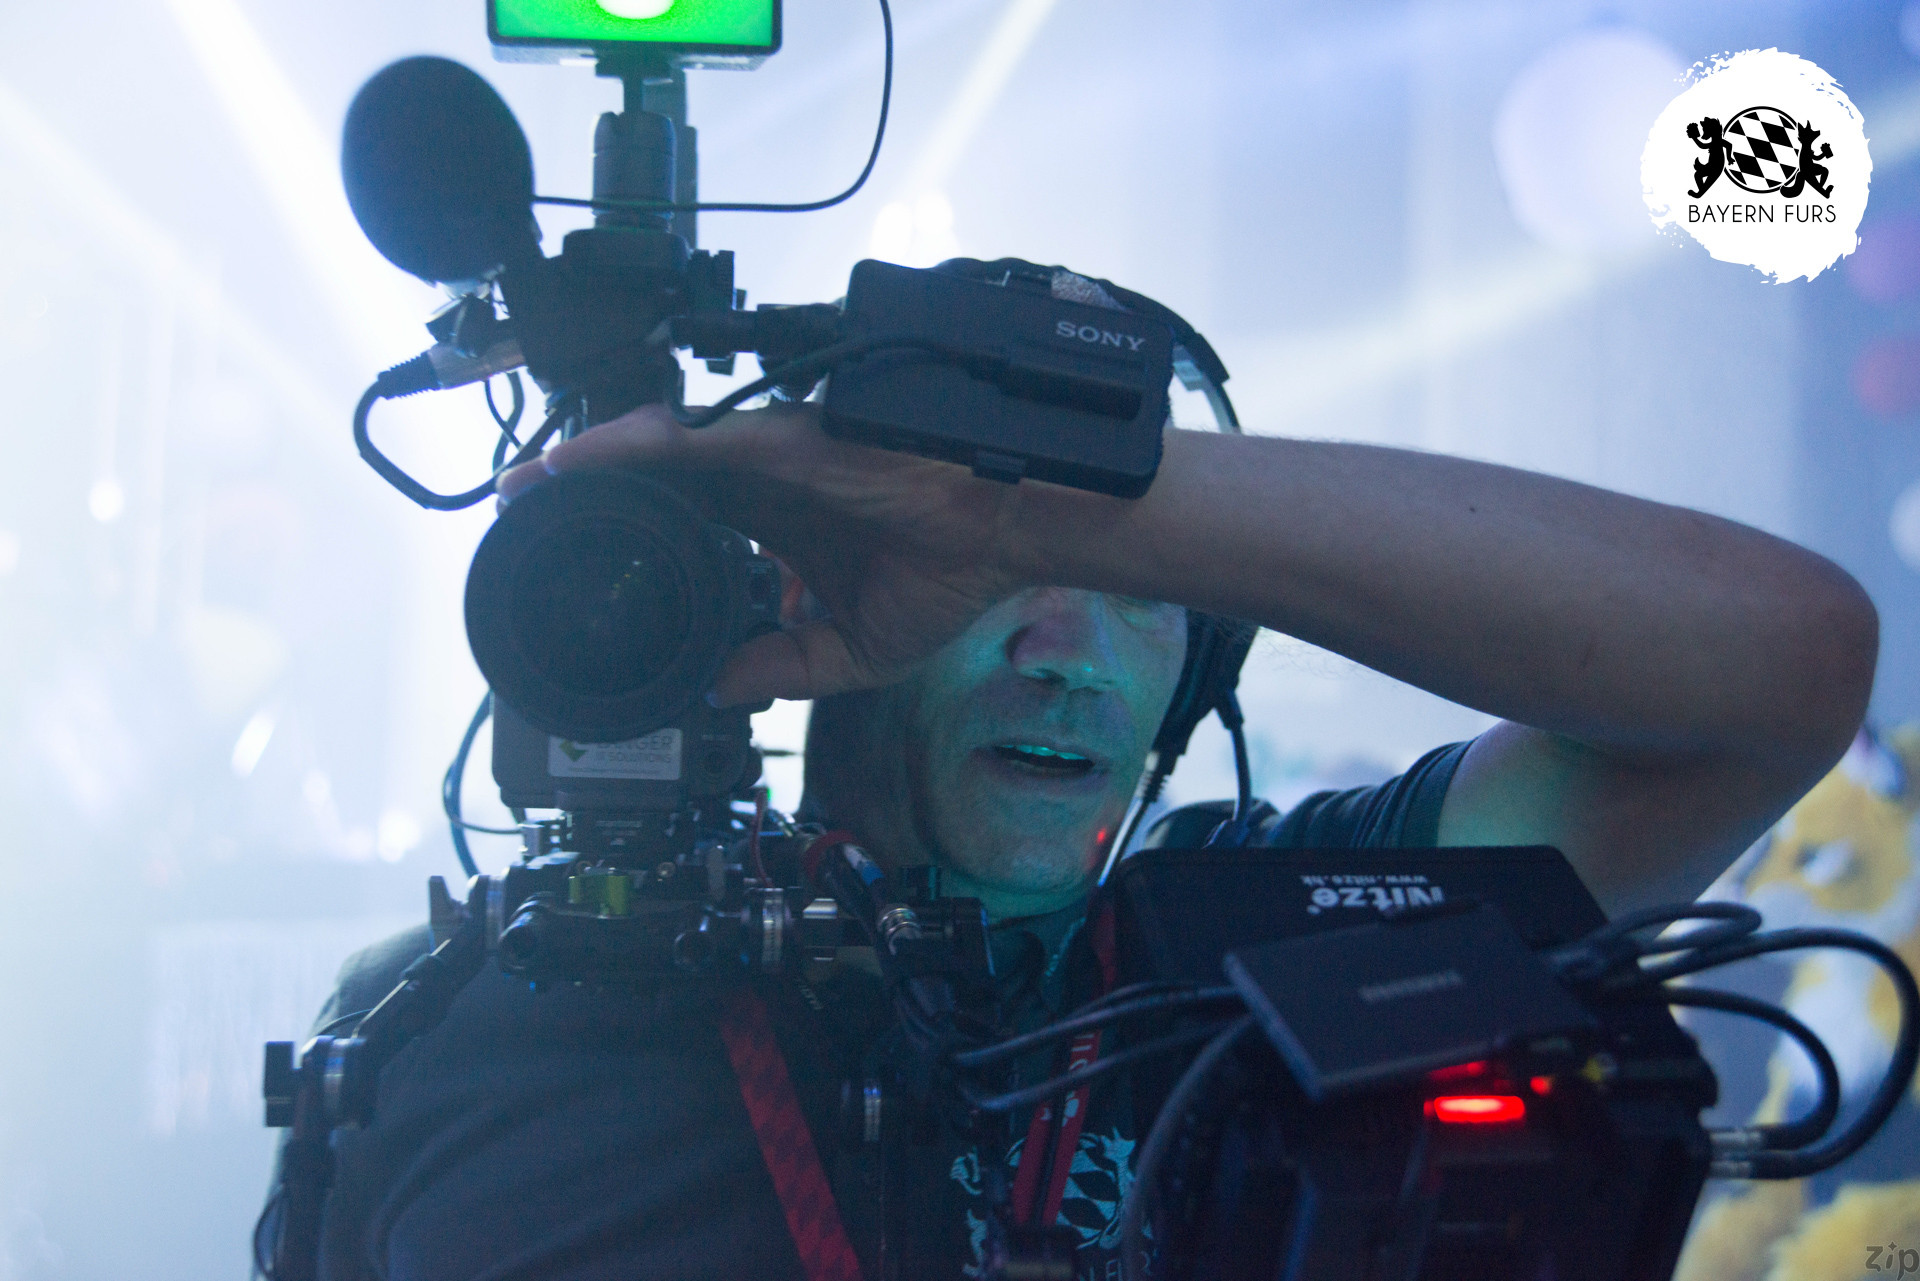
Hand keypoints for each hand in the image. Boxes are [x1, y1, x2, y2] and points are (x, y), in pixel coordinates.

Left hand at [496, 402, 1033, 705]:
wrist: (1006, 532)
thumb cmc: (948, 575)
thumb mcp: (847, 649)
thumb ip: (781, 666)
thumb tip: (717, 690)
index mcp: (775, 522)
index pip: (681, 517)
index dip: (625, 528)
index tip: (571, 555)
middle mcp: (761, 481)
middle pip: (651, 476)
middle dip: (582, 493)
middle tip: (519, 516)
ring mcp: (766, 456)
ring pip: (655, 449)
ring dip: (584, 465)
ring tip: (523, 489)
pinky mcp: (778, 444)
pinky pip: (684, 442)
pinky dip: (622, 451)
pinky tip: (571, 468)